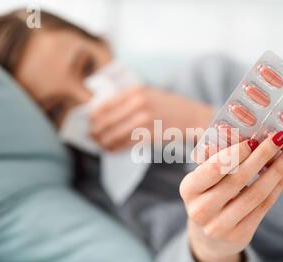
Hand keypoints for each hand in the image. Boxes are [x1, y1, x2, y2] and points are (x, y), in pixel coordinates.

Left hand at [89, 86, 212, 150]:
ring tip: (99, 144)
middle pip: (106, 120)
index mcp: (135, 91)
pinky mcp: (148, 135)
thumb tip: (103, 112)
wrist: (193, 117)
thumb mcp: (148, 93)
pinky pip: (124, 143)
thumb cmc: (169, 106)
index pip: (105, 104)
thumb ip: (128, 99)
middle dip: (96, 130)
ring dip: (103, 141)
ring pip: (114, 134)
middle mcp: (137, 103)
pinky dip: (114, 148)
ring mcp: (143, 120)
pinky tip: (110, 149)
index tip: (90, 122)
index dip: (94, 116)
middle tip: (91, 136)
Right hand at [179, 131, 282, 261]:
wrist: (209, 235)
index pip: (214, 167)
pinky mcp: (240, 235)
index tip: (254, 139)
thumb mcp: (205, 176)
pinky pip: (264, 206)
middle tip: (280, 137)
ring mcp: (220, 226)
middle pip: (238, 179)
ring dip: (276, 171)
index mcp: (189, 189)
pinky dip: (278, 186)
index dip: (236, 153)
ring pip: (255, 194)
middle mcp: (201, 210)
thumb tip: (240, 131)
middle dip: (262, 155)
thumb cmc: (209, 194)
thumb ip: (218, 155)